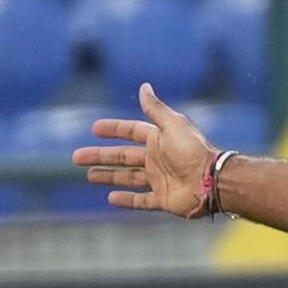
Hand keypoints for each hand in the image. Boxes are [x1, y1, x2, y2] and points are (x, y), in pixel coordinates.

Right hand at [71, 83, 216, 216]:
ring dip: (109, 176)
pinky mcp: (163, 199)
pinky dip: (126, 200)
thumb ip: (156, 108)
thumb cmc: (192, 151)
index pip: (132, 132)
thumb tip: (144, 86)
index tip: (94, 129)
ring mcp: (160, 180)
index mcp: (160, 140)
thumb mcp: (173, 125)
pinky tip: (110, 198)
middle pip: (123, 156)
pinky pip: (141, 201)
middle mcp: (158, 159)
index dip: (114, 129)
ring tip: (89, 176)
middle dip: (101, 155)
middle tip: (76, 157)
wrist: (211, 180)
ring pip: (128, 177)